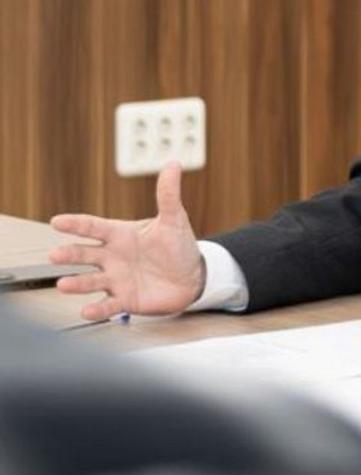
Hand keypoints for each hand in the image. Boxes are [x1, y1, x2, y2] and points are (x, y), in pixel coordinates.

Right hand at [49, 162, 205, 320]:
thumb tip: (173, 163)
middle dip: (69, 255)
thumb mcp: (174, 219)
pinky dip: (97, 310)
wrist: (192, 277)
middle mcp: (112, 257)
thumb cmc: (178, 246)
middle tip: (54, 255)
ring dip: (76, 284)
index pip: (94, 227)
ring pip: (90, 281)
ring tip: (63, 284)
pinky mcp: (125, 300)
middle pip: (85, 254)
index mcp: (120, 235)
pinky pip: (108, 306)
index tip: (57, 221)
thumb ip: (168, 194)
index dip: (76, 224)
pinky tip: (87, 310)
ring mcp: (116, 279)